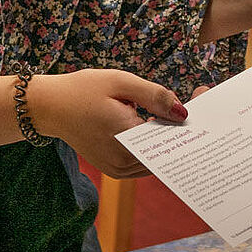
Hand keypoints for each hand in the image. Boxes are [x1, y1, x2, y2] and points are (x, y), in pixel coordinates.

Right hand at [27, 68, 187, 179]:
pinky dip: (155, 144)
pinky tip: (161, 123)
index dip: (188, 117)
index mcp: (125, 139)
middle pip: (167, 148)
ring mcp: (119, 170)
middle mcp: (123, 162)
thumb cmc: (82, 90)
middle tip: (198, 101)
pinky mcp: (115, 169)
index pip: (170, 134)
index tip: (202, 96)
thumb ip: (154, 96)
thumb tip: (183, 113)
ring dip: (169, 136)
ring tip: (179, 109)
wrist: (49, 107)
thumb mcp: (120, 82)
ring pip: (158, 156)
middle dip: (182, 126)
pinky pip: (145, 159)